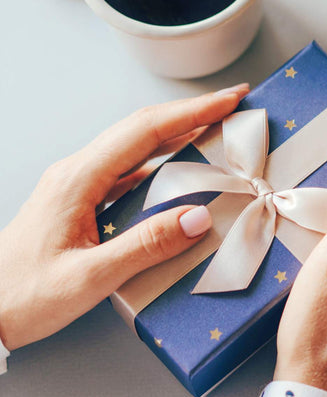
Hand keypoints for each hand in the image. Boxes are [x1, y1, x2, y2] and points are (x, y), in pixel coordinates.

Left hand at [0, 85, 248, 350]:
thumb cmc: (23, 296)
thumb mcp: (88, 278)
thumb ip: (145, 245)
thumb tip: (198, 216)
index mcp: (79, 179)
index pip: (146, 131)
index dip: (193, 112)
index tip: (229, 100)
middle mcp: (78, 171)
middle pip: (142, 126)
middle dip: (191, 110)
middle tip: (232, 103)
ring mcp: (78, 182)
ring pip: (136, 142)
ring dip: (178, 129)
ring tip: (215, 125)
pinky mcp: (81, 197)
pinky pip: (129, 165)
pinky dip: (162, 155)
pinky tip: (180, 162)